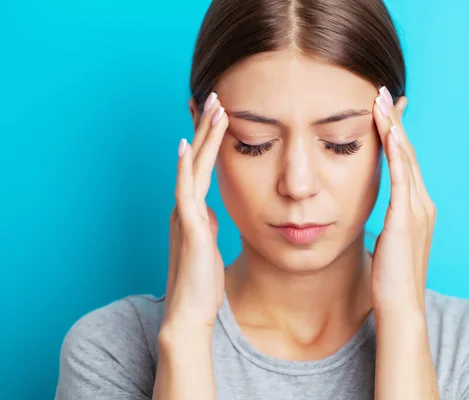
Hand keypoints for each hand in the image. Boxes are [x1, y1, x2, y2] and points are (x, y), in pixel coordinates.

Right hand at [161, 94, 228, 333]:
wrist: (190, 313)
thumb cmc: (201, 282)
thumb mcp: (208, 245)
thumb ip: (207, 225)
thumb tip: (212, 212)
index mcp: (194, 211)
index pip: (203, 167)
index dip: (210, 140)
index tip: (219, 114)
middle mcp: (186, 208)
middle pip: (198, 159)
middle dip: (208, 127)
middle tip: (217, 96)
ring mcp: (184, 216)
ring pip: (194, 168)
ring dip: (203, 137)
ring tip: (212, 107)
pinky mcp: (187, 229)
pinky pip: (185, 193)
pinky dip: (185, 169)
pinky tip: (186, 146)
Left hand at [370, 87, 436, 315]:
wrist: (401, 307)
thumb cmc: (391, 280)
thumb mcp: (389, 244)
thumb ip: (388, 227)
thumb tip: (377, 222)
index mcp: (417, 209)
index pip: (404, 163)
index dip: (395, 136)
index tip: (383, 113)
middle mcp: (422, 204)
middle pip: (407, 153)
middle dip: (395, 122)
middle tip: (383, 93)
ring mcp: (418, 209)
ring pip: (405, 159)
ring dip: (393, 128)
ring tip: (381, 101)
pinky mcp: (406, 218)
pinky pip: (401, 177)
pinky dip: (395, 152)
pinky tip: (387, 132)